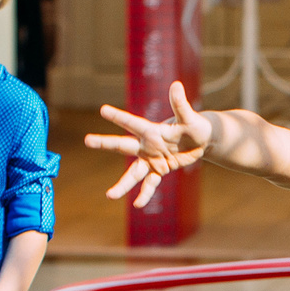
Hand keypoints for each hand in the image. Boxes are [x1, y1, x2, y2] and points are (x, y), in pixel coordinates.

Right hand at [88, 81, 215, 206]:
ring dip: (122, 184)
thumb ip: (180, 104)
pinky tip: (138, 204)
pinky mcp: (160, 170)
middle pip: (123, 145)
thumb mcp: (190, 117)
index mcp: (152, 130)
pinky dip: (144, 194)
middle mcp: (147, 145)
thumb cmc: (196, 125)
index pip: (132, 123)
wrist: (202, 140)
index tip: (103, 110)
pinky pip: (150, 184)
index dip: (119, 117)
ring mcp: (151, 159)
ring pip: (133, 173)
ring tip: (110, 195)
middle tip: (87, 141)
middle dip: (105, 143)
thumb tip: (176, 85)